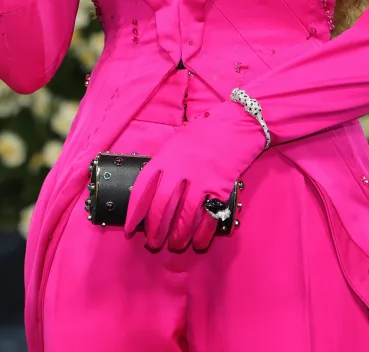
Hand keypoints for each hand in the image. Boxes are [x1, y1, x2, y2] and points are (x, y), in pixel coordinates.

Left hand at [125, 98, 266, 251]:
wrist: (239, 124)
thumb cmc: (208, 130)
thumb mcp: (179, 140)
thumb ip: (166, 162)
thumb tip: (153, 187)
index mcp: (167, 156)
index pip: (143, 188)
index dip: (134, 212)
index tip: (130, 228)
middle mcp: (181, 169)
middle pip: (161, 207)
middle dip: (155, 230)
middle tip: (153, 243)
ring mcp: (202, 180)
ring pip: (184, 217)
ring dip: (177, 236)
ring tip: (174, 245)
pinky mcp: (221, 188)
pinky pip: (208, 218)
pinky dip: (202, 235)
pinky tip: (198, 243)